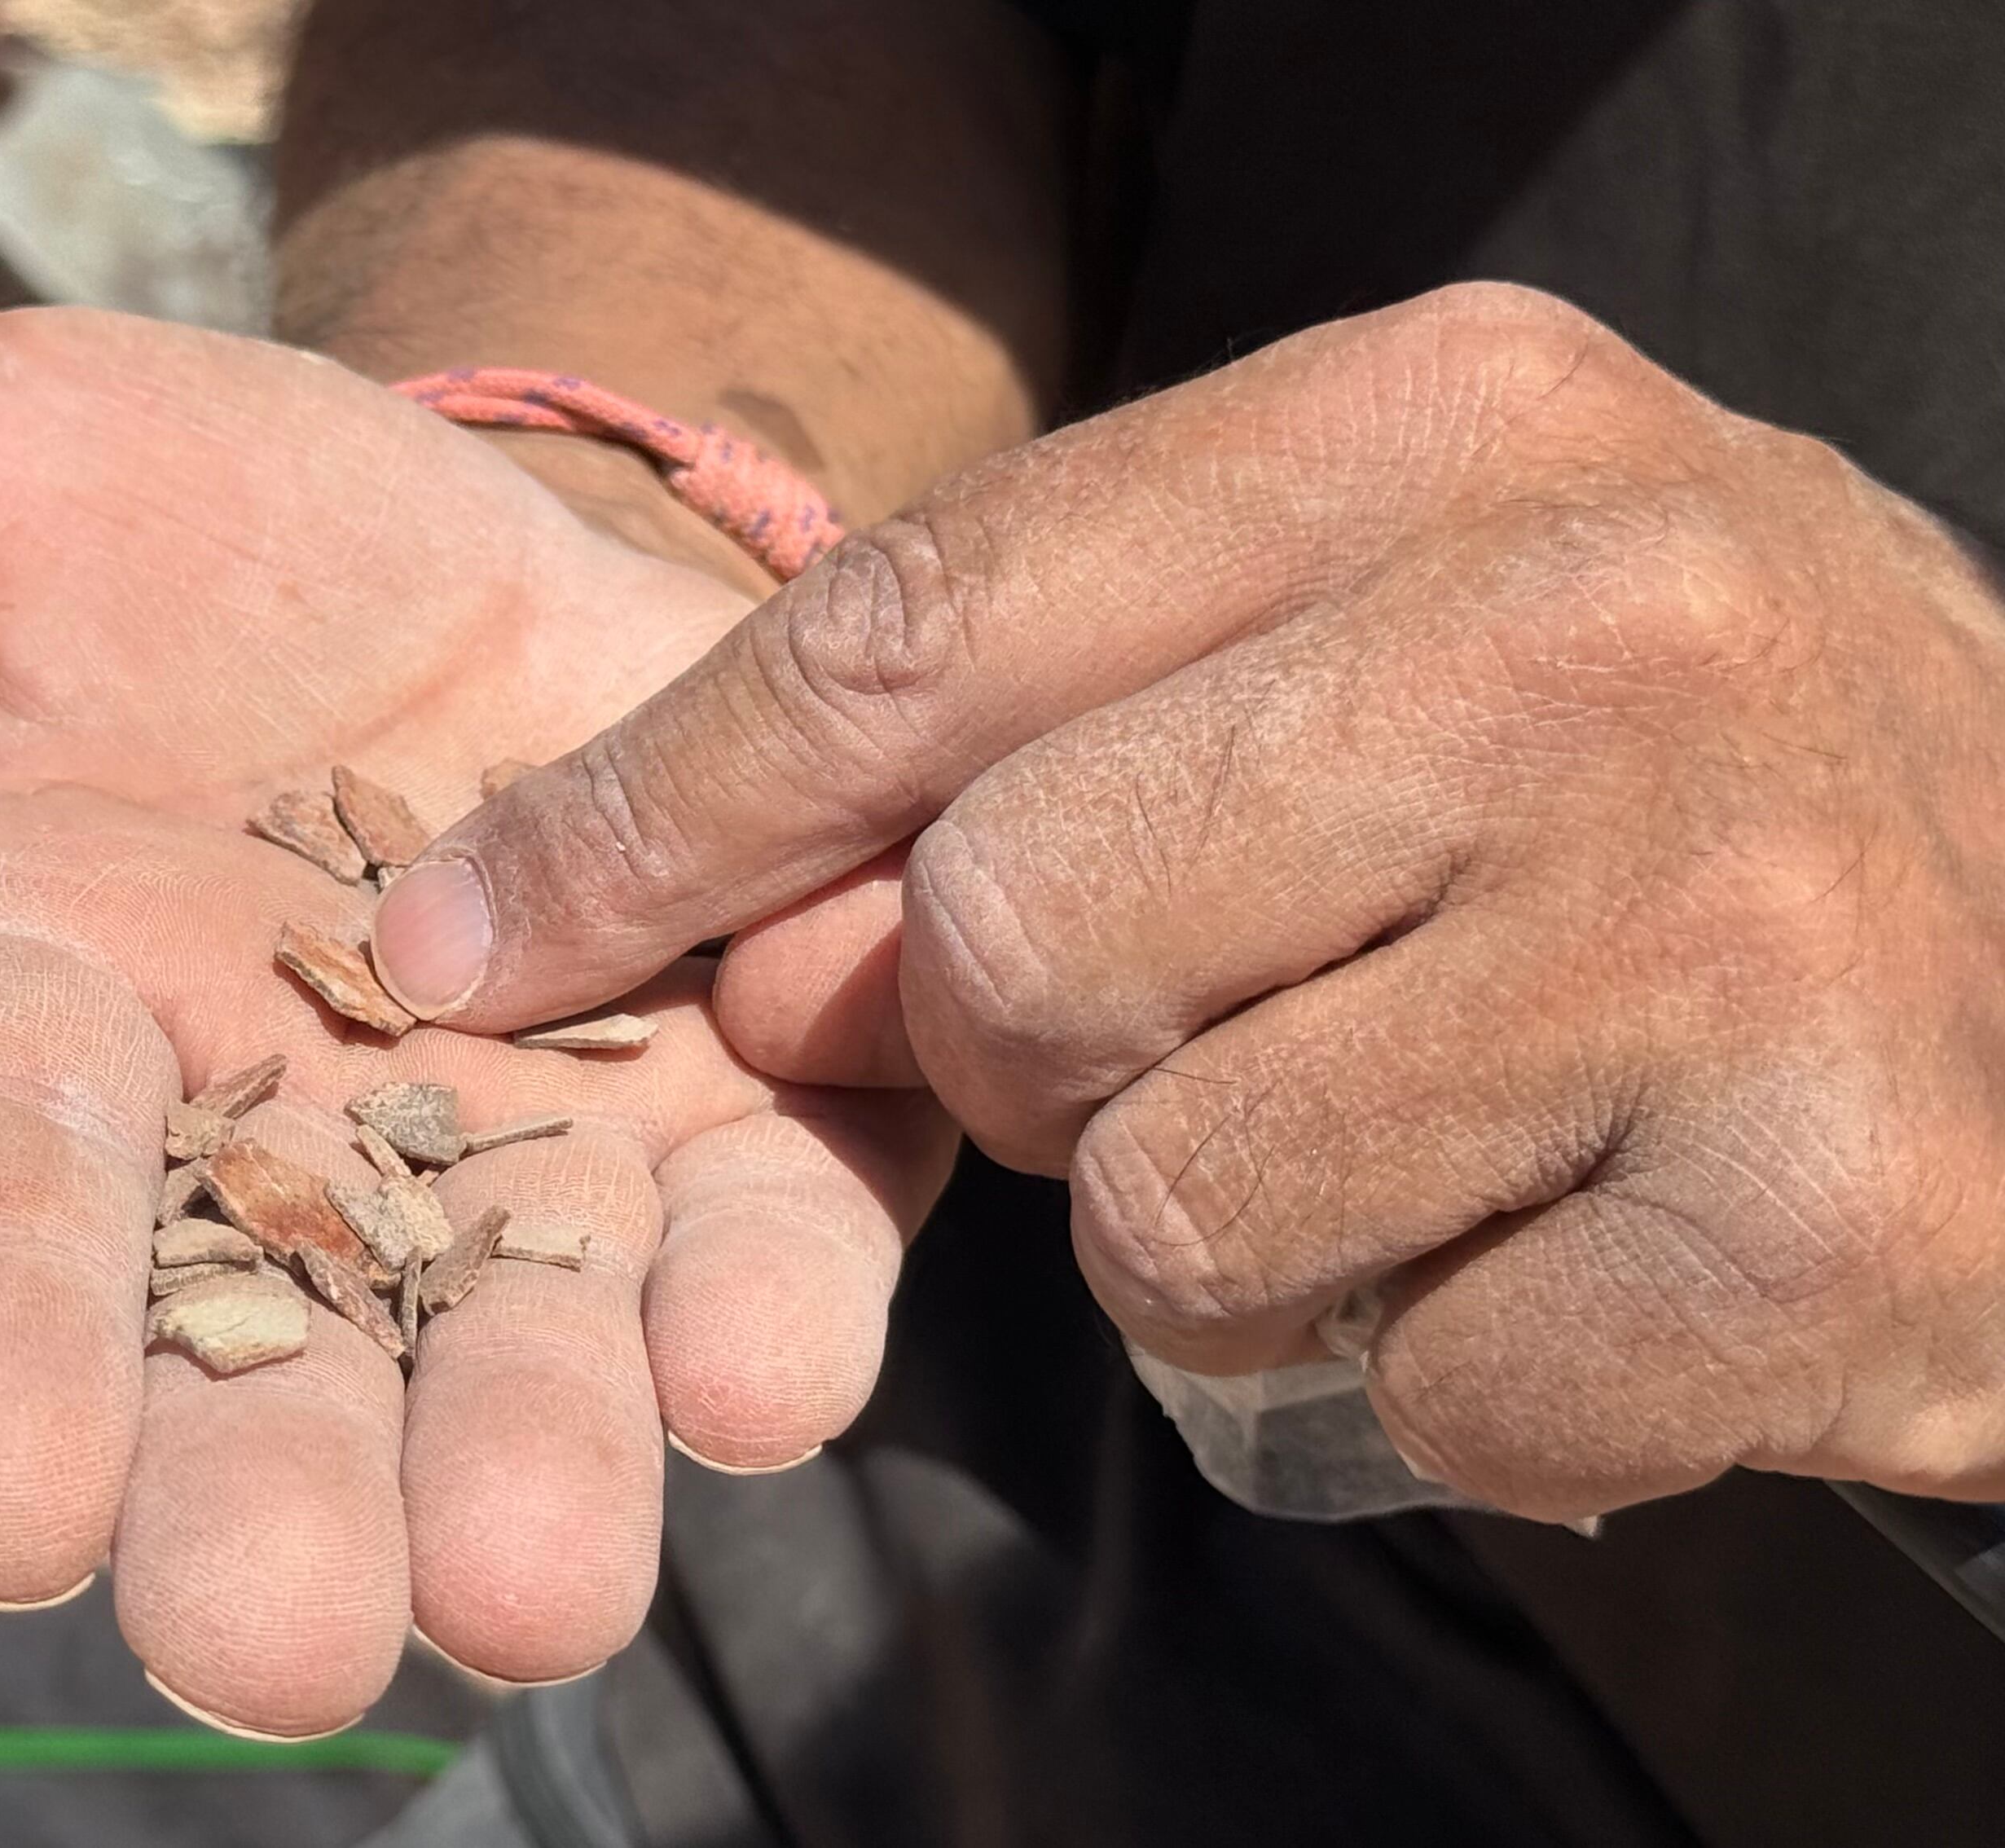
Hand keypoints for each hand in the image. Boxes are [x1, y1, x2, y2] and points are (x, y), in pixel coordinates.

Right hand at [0, 291, 953, 1732]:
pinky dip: (775, 1312)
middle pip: (250, 1399)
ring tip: (531, 1563)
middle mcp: (278, 1186)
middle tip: (266, 1635)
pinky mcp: (749, 1147)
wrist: (484, 557)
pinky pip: (770, 1264)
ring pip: (521, 1387)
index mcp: (48, 1055)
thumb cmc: (183, 541)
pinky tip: (774, 1343)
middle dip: (259, 1522)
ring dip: (531, 1476)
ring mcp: (526, 1191)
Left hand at [376, 282, 2004, 1518]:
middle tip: (1214, 1021)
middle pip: (1004, 932)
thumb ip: (1031, 736)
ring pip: (1165, 1199)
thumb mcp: (1356, 643)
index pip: (916, 625)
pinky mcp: (1821, 1220)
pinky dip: (1423, 1372)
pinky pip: (1389, 1390)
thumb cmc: (1636, 794)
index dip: (650, 811)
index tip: (459, 941)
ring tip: (1419, 1131)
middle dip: (1025, 1051)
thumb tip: (714, 951)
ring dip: (1224, 1229)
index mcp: (1446, 421)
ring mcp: (1726, 924)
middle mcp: (1596, 626)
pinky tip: (1570, 1249)